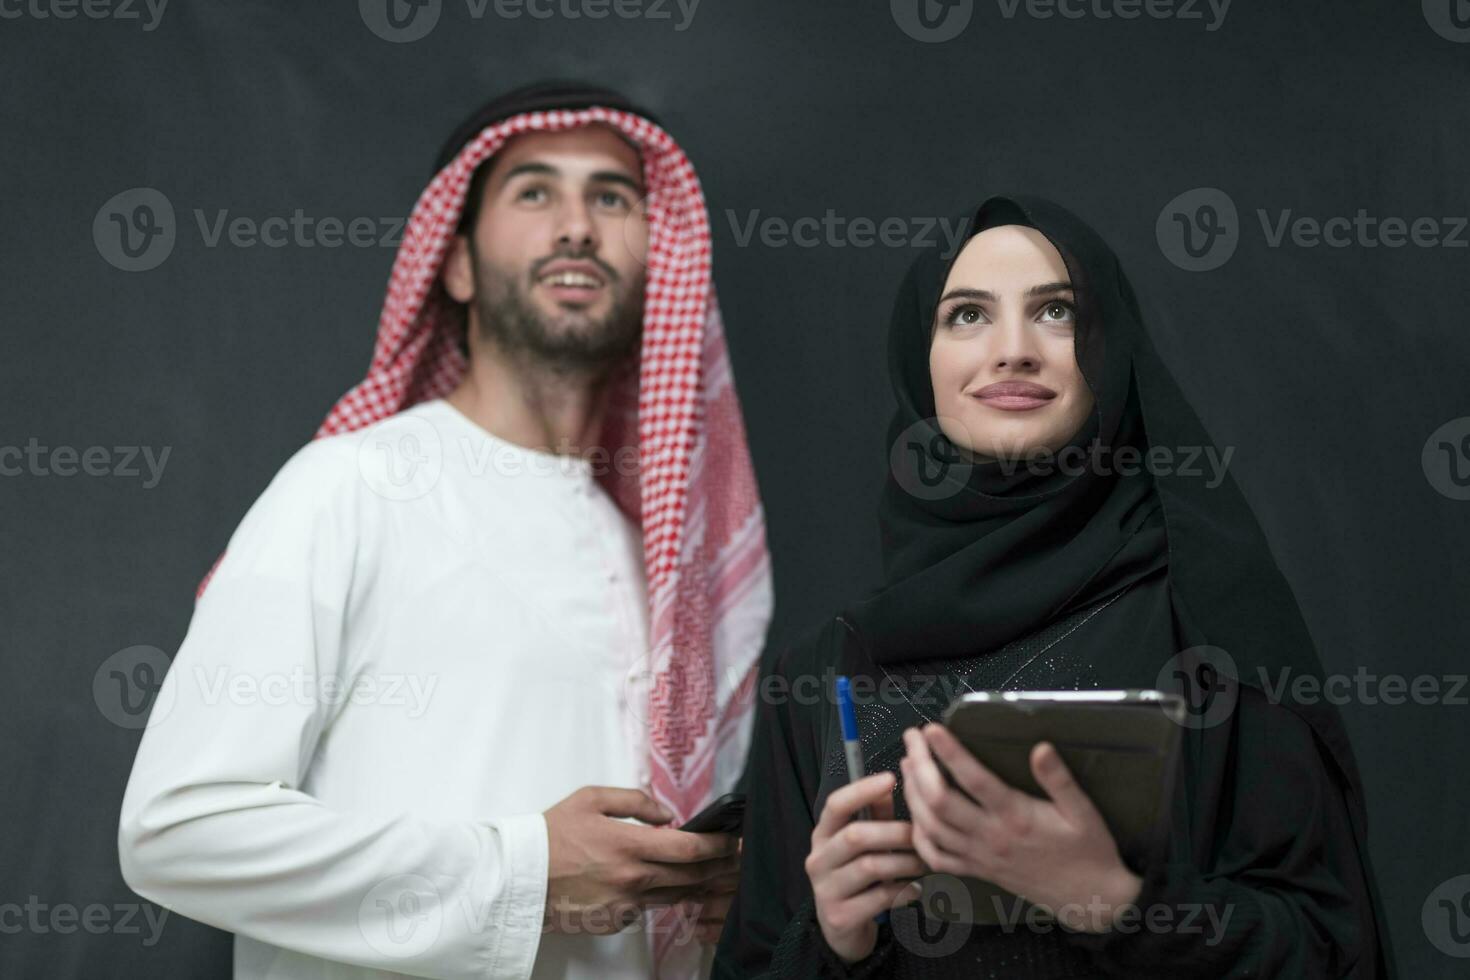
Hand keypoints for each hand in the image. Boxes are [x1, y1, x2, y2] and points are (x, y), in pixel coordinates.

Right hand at [542, 787, 739, 934]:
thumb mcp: (590, 799)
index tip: (731, 839)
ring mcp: (626, 905)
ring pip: (674, 894)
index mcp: (629, 845)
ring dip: (695, 883)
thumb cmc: (552, 835)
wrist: (520, 879)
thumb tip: (668, 815)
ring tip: (710, 870)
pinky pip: (647, 906)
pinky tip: (658, 883)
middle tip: (732, 856)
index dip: (718, 845)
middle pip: (691, 876)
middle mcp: (633, 879)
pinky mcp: (616, 921)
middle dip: (716, 866)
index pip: (690, 849)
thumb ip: (635, 801)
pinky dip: (656, 894)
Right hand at [805, 771, 925, 963]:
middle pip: (856, 836)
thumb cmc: (856, 877)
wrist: (840, 929)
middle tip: (921, 835)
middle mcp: (818, 860)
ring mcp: (826, 890)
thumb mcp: (860, 846)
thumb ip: (874, 816)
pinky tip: (916, 888)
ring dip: (904, 862)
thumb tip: (889, 784)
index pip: (835, 806)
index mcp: (822, 836)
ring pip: (871, 867)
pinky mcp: (840, 917)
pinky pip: (880, 898)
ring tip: (924, 862)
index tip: (890, 779)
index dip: (862, 790)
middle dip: (894, 832)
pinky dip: (904, 890)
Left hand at [900, 724, 1142, 932]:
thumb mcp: (1083, 812)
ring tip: (907, 764)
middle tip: (912, 738)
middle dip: (919, 765)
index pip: (974, 780)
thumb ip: (1059, 780)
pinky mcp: (977, 871)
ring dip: (913, 795)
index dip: (949, 753)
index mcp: (1016, 817)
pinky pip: (937, 858)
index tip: (931, 729)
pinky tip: (915, 816)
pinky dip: (919, 837)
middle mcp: (991, 837)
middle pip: (939, 801)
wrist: (1089, 898)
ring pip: (931, 827)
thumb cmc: (1088, 851)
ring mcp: (980, 857)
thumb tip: (1041, 747)